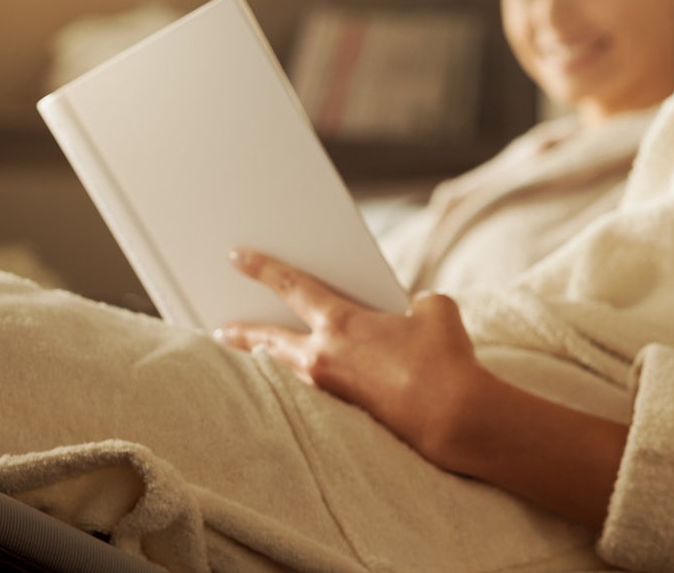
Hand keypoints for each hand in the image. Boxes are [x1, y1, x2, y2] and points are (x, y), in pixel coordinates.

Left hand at [217, 248, 627, 529]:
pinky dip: (300, 386)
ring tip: (254, 357)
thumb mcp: (434, 309)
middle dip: (242, 332)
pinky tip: (303, 387)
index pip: (290, 286)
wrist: (453, 415)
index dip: (261, 267)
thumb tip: (411, 312)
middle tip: (220, 328)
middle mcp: (324, 356)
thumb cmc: (445, 359)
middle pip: (268, 339)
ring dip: (266, 362)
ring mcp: (330, 390)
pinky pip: (310, 394)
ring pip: (284, 371)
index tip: (236, 257)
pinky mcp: (345, 416)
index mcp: (342, 322)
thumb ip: (414, 302)